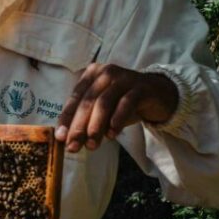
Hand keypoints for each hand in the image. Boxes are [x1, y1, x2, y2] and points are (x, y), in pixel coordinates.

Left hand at [56, 63, 178, 152]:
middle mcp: (106, 72)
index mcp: (92, 74)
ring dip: (96, 126)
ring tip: (92, 145)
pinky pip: (126, 103)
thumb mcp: (104, 110)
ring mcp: (124, 77)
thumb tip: (70, 140)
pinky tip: (112, 135)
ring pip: (104, 102)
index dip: (67, 118)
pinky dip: (117, 120)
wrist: (158, 94)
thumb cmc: (124, 103)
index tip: (60, 137)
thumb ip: (89, 121)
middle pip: (88, 101)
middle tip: (73, 146)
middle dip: (79, 126)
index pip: (75, 97)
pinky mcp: (140, 87)